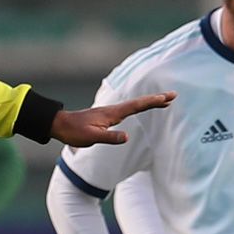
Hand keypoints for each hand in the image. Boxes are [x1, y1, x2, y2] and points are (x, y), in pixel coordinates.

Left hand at [52, 92, 175, 146]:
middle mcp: (113, 110)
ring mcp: (111, 113)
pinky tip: (141, 109)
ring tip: (164, 102)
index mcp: (112, 113)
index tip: (166, 98)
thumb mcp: (91, 137)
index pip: (136, 106)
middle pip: (139, 103)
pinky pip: (129, 110)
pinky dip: (139, 108)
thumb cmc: (75, 131)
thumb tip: (127, 137)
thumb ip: (109, 137)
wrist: (60, 125)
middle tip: (173, 96)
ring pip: (135, 106)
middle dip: (156, 100)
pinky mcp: (108, 117)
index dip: (152, 102)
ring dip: (150, 103)